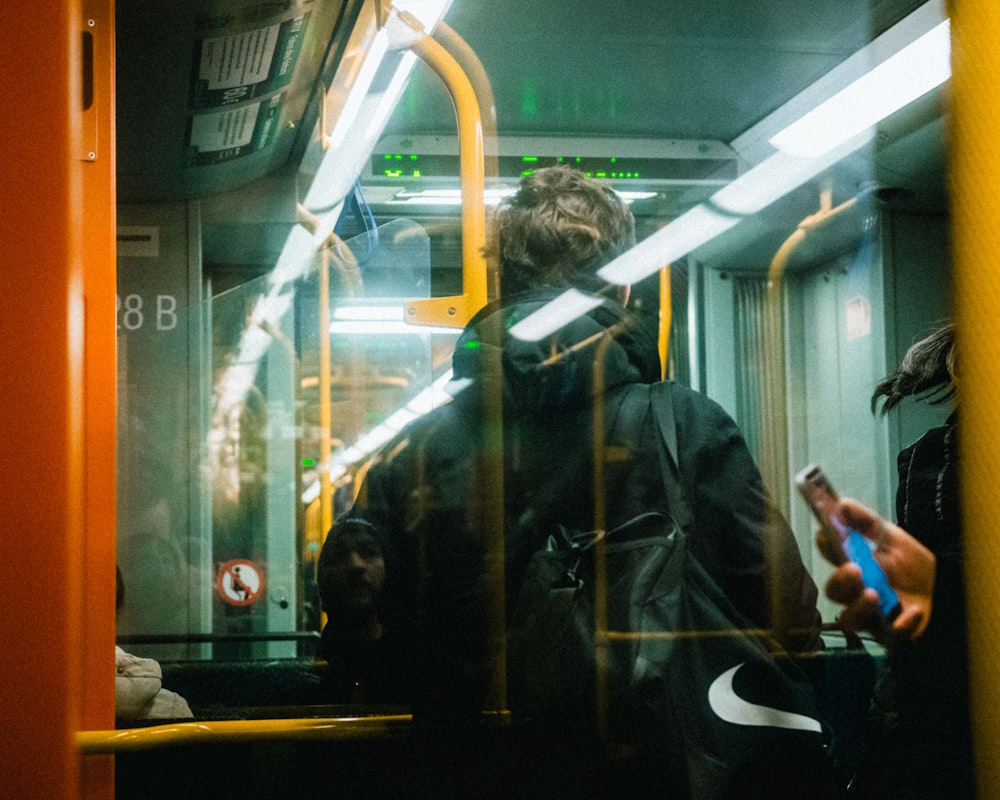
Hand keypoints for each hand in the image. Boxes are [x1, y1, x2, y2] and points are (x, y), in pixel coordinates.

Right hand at [819, 498, 935, 641]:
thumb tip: (842, 503)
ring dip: (858, 607)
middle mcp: (857, 591)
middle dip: (839, 581)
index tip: (829, 535)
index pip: (830, 555)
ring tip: (874, 595)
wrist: (945, 591)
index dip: (826, 545)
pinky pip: (889, 637)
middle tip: (854, 570)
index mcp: (855, 564)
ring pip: (850, 619)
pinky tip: (913, 612)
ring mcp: (872, 614)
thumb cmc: (913, 566)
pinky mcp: (891, 634)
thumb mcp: (892, 537)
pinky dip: (900, 626)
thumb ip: (866, 521)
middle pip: (834, 591)